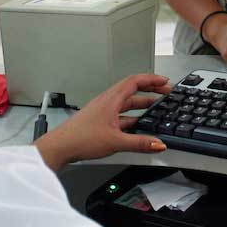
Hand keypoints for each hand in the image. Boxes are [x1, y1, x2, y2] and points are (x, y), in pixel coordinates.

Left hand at [33, 74, 170, 169]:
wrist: (60, 147)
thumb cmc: (81, 138)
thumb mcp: (116, 141)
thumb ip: (140, 143)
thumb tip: (158, 143)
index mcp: (111, 99)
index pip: (135, 81)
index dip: (152, 79)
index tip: (165, 82)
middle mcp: (108, 101)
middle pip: (132, 89)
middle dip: (151, 89)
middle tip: (165, 92)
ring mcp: (104, 110)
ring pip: (127, 102)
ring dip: (142, 103)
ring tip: (156, 107)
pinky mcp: (100, 120)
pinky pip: (121, 114)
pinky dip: (132, 116)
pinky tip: (138, 125)